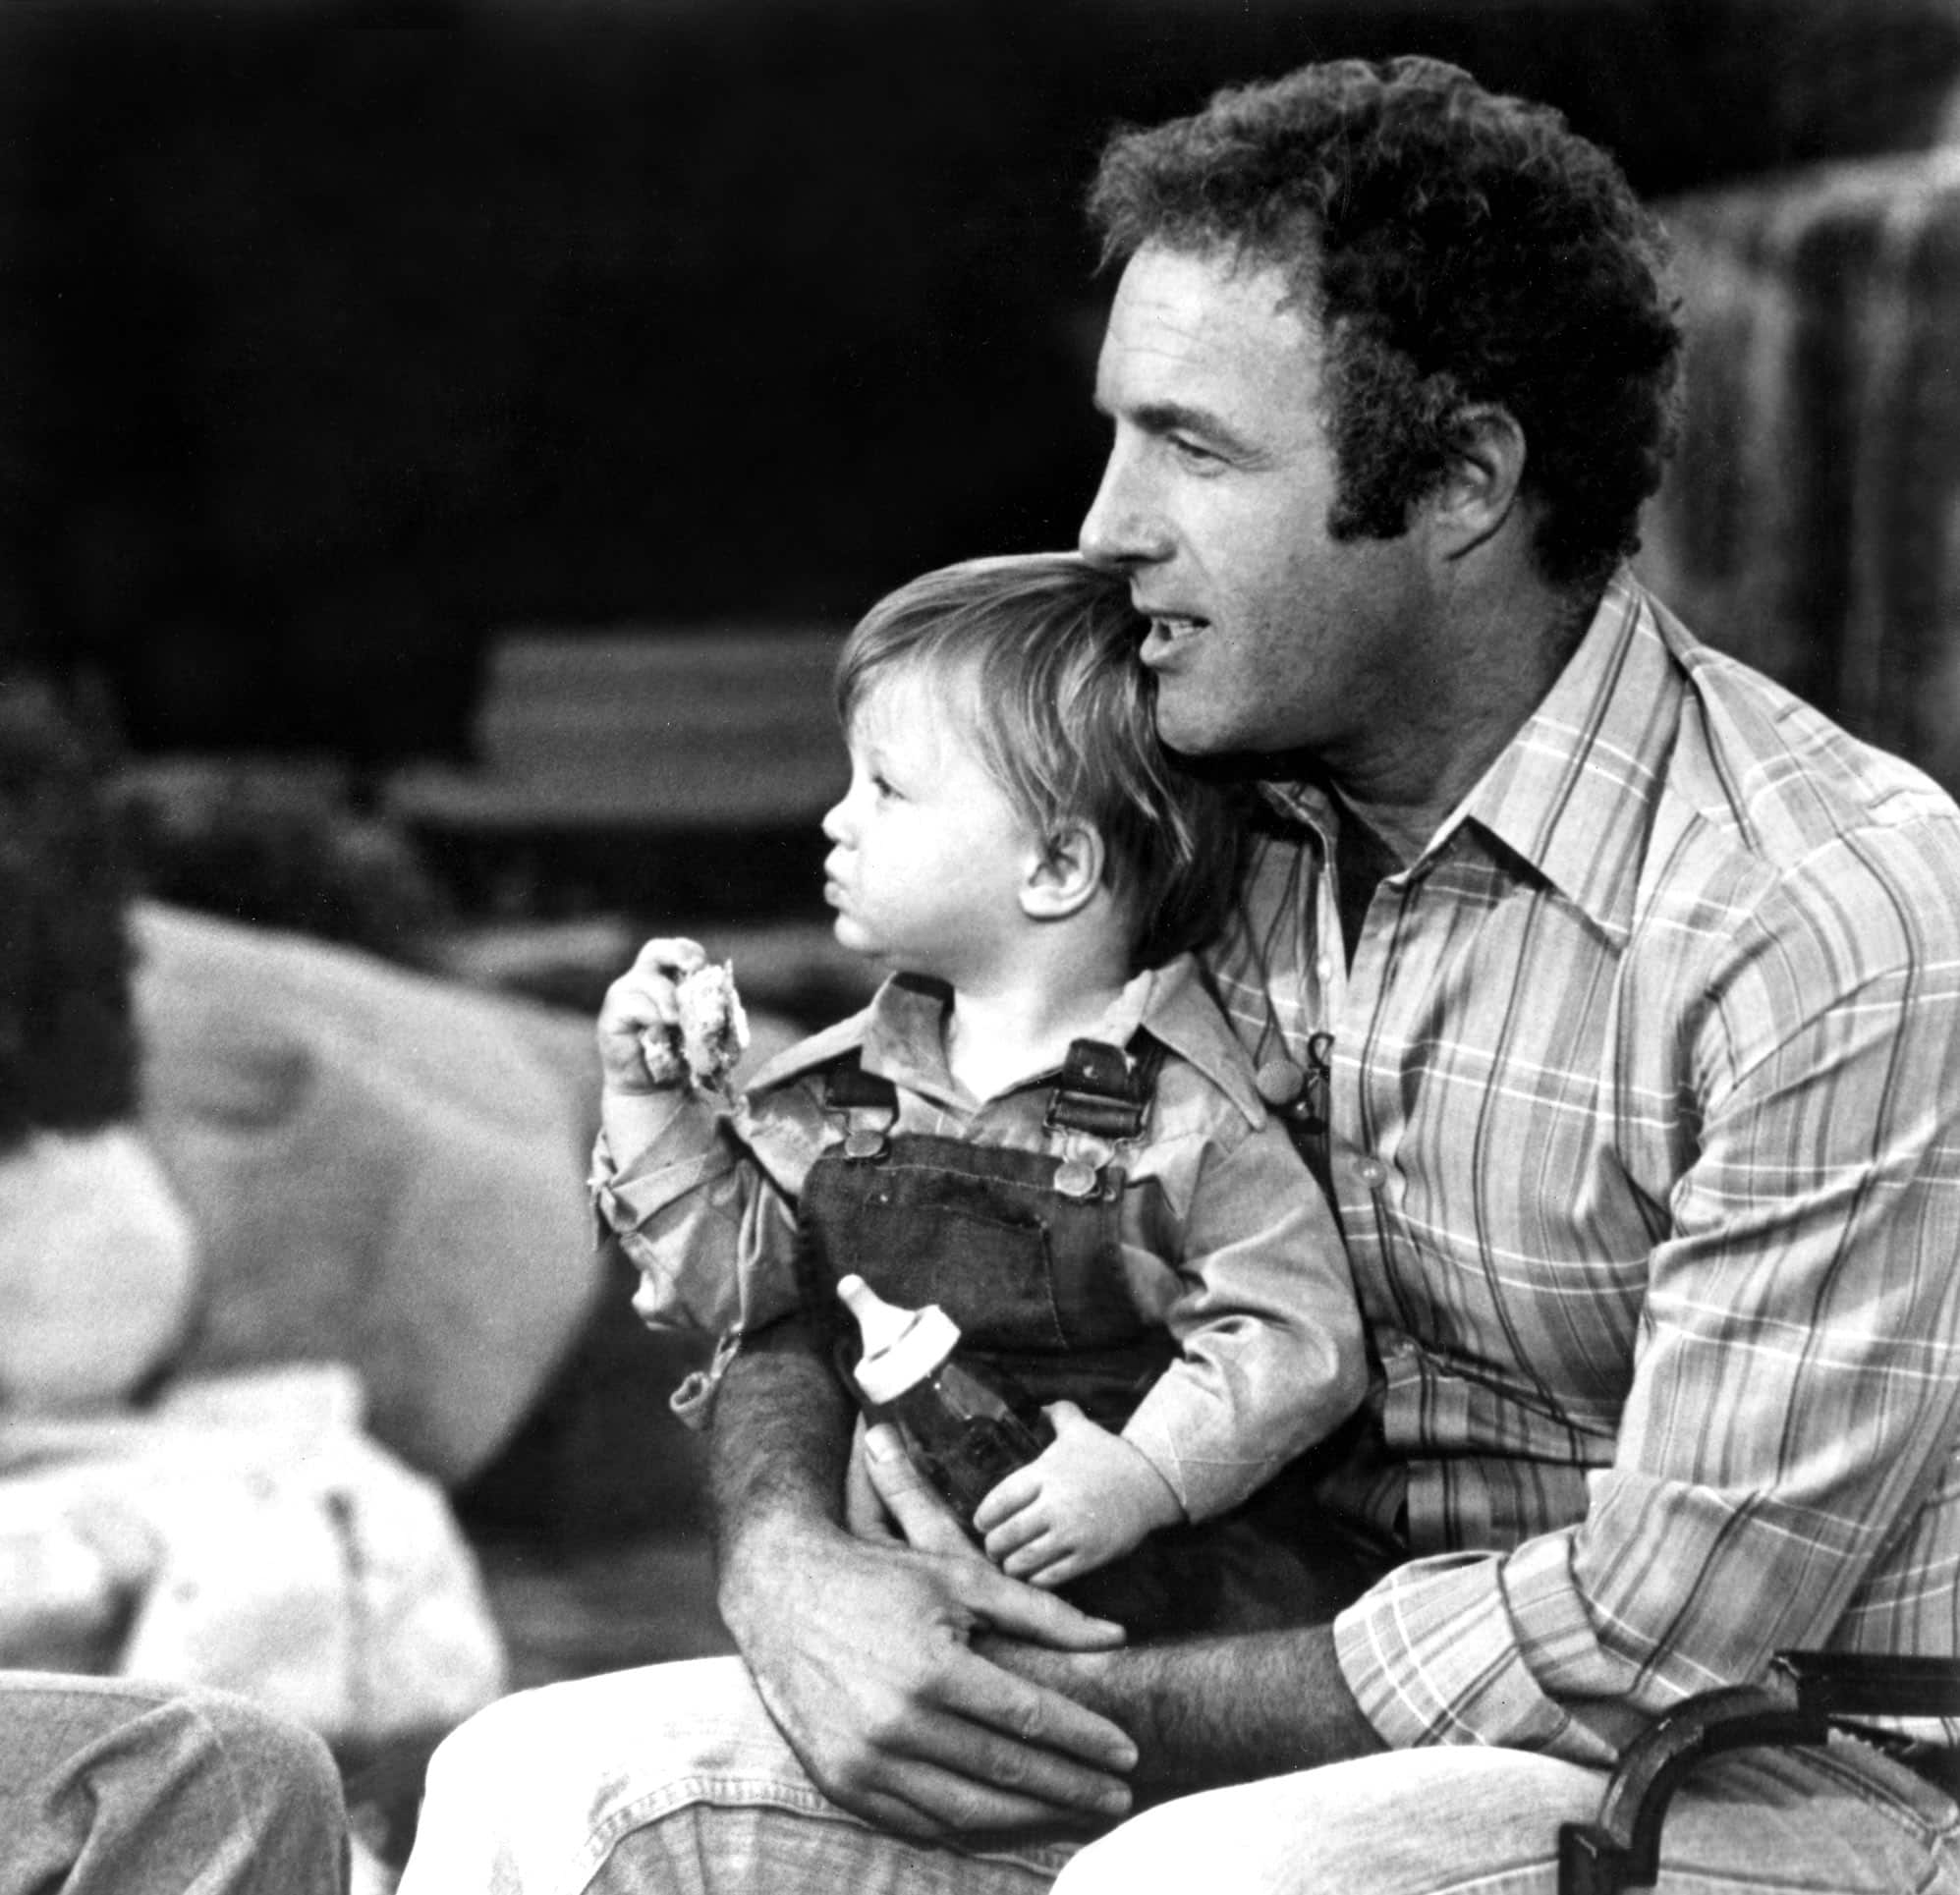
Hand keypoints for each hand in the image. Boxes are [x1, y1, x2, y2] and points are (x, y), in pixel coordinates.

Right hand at [596, 936, 706, 1093]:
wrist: (654, 1090)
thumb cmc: (681, 1057)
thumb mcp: (703, 1034)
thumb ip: (713, 1014)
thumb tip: (725, 998)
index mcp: (667, 979)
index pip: (678, 950)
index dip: (690, 952)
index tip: (703, 967)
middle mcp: (643, 981)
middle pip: (655, 950)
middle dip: (676, 953)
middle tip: (693, 969)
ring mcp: (624, 996)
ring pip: (645, 979)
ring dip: (667, 998)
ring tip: (677, 1021)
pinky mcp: (611, 1016)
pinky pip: (632, 1005)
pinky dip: (651, 1017)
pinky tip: (659, 1033)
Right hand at [724, 1423, 1138, 1843]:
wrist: (781, 1591)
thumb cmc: (879, 1577)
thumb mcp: (958, 1577)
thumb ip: (1040, 1613)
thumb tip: (1114, 1637)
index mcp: (933, 1669)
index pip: (1030, 1718)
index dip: (1086, 1738)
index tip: (1129, 1750)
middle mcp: (898, 1723)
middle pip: (1007, 1770)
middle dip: (1073, 1786)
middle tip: (1120, 1796)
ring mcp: (866, 1761)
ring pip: (967, 1809)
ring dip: (1030, 1817)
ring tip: (1075, 1812)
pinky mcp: (841, 1782)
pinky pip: (918, 1822)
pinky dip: (969, 1827)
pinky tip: (1007, 1819)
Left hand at [973, 1402, 1181, 1588]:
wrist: (1152, 1482)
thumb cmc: (1110, 1455)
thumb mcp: (1081, 1428)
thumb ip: (1058, 1414)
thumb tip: (1040, 1405)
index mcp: (1045, 1473)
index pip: (998, 1501)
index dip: (984, 1517)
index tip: (982, 1523)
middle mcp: (1055, 1504)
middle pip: (1006, 1536)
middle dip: (994, 1546)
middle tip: (994, 1548)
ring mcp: (1072, 1533)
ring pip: (1024, 1561)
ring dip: (1011, 1565)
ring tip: (1010, 1563)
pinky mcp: (1089, 1556)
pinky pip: (1050, 1577)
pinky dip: (1036, 1579)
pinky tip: (1034, 1573)